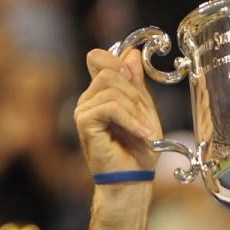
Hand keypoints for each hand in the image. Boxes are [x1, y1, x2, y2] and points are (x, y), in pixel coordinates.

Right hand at [74, 48, 161, 175]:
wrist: (133, 177)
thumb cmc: (139, 149)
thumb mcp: (144, 109)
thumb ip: (136, 83)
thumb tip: (131, 52)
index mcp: (100, 92)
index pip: (98, 58)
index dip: (118, 63)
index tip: (135, 82)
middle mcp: (88, 98)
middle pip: (110, 71)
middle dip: (135, 94)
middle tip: (146, 118)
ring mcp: (83, 110)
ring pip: (111, 89)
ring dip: (135, 110)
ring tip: (145, 130)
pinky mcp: (84, 122)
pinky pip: (109, 107)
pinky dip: (130, 119)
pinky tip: (141, 133)